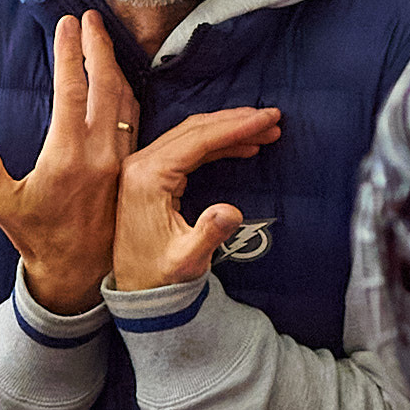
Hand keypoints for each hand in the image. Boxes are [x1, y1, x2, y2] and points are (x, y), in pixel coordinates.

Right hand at [0, 12, 135, 313]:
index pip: (71, 89)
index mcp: (68, 155)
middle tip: (89, 16)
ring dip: (115, 64)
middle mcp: (99, 153)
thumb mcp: (2, 206)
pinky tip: (120, 79)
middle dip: (97, 46)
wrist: (78, 274)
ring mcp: (118, 159)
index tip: (66, 24)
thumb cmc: (36, 239)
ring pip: (125, 99)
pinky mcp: (128, 167)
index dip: (69, 53)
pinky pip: (134, 119)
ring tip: (103, 38)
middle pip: (105, 84)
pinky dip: (127, 91)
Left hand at [112, 107, 282, 293]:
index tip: (268, 118)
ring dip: (229, 130)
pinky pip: (187, 149)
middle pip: (195, 129)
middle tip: (273, 119)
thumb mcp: (187, 261)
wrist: (136, 290)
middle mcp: (141, 165)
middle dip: (236, 122)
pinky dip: (217, 144)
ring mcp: (144, 168)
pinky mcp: (150, 176)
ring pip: (192, 135)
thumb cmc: (160, 278)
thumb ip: (208, 234)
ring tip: (265, 131)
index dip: (236, 127)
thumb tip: (231, 211)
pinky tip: (242, 147)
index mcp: (148, 178)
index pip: (198, 140)